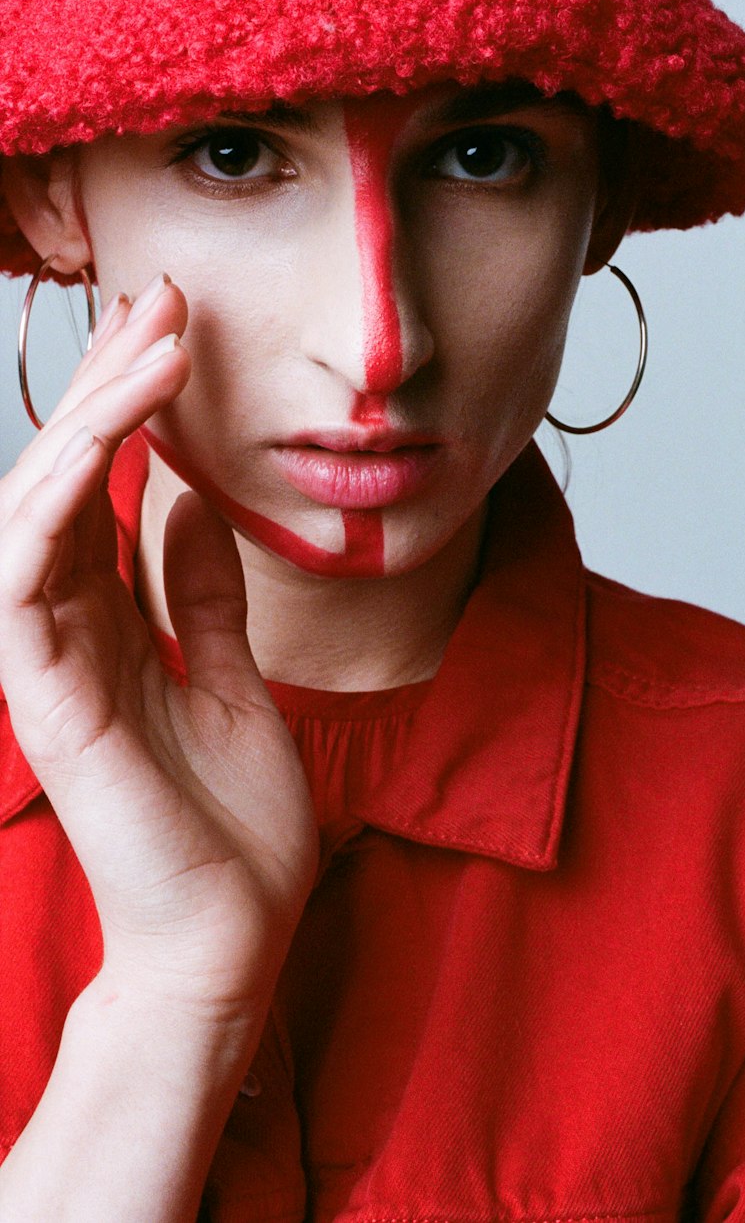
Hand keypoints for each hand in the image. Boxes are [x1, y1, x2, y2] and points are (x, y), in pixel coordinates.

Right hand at [0, 277, 318, 1023]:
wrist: (232, 931)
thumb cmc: (229, 820)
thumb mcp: (231, 677)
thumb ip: (202, 597)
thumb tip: (196, 511)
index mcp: (110, 623)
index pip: (101, 489)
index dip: (129, 405)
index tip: (174, 329)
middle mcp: (67, 630)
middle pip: (65, 479)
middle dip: (108, 384)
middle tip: (158, 301)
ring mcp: (49, 663)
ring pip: (35, 510)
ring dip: (88, 421)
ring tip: (151, 348)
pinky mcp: (46, 701)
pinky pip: (23, 585)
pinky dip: (52, 507)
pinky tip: (103, 445)